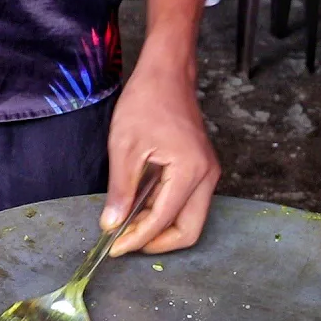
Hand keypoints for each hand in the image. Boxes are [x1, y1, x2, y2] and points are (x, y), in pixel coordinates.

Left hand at [103, 59, 219, 255]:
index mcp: (190, 170)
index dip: (137, 238)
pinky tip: (141, 207)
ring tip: (130, 225)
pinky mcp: (202, 170)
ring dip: (161, 228)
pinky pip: (188, 203)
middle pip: (189, 231)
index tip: (114, 246)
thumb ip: (120, 190)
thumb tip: (112, 225)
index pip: (163, 219)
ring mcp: (208, 173)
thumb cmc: (147, 100)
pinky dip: (166, 212)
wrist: (167, 73)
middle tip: (127, 243)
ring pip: (190, 220)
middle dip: (158, 243)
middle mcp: (207, 176)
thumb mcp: (124, 146)